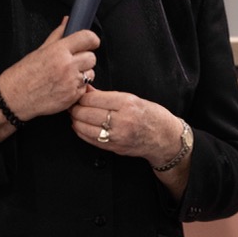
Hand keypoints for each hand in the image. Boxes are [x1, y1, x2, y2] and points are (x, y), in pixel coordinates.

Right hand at [0, 20, 98, 131]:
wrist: (14, 98)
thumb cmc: (23, 75)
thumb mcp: (39, 50)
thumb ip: (58, 35)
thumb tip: (67, 21)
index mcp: (58, 51)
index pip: (88, 38)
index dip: (92, 39)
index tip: (91, 42)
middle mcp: (67, 66)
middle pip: (92, 57)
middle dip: (85, 58)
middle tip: (74, 61)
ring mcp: (71, 83)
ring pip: (91, 74)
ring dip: (83, 74)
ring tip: (67, 75)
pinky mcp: (72, 97)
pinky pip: (84, 88)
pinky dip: (78, 87)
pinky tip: (64, 86)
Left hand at [70, 88, 184, 166]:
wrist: (164, 138)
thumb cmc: (151, 116)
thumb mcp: (133, 99)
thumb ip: (108, 96)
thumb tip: (87, 89)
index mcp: (126, 103)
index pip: (93, 98)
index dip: (82, 97)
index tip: (79, 95)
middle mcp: (121, 120)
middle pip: (86, 113)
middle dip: (75, 108)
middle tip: (73, 105)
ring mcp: (117, 136)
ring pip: (85, 127)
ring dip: (76, 121)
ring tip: (75, 115)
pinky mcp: (114, 147)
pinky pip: (90, 140)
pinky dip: (81, 132)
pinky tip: (80, 127)